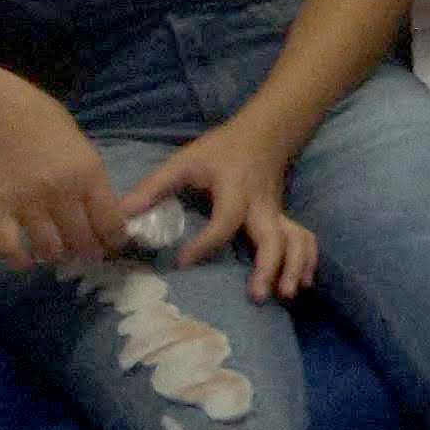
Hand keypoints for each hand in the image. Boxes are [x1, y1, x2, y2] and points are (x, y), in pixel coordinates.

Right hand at [0, 90, 136, 270]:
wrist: (1, 113)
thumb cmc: (48, 126)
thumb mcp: (86, 151)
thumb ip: (95, 184)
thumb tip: (108, 219)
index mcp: (89, 175)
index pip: (111, 224)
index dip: (115, 241)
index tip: (112, 243)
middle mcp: (61, 193)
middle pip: (82, 242)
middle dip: (89, 253)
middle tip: (85, 251)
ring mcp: (28, 203)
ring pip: (50, 250)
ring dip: (57, 257)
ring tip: (59, 253)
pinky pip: (9, 248)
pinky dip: (19, 260)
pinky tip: (26, 259)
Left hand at [156, 129, 315, 301]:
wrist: (263, 134)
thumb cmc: (220, 150)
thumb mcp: (184, 161)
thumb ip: (154, 186)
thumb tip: (122, 215)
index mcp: (235, 191)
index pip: (224, 222)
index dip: (205, 243)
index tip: (183, 262)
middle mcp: (261, 206)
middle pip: (274, 238)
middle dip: (269, 267)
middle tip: (258, 296)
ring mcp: (277, 213)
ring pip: (297, 240)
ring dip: (294, 267)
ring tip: (285, 294)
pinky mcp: (283, 218)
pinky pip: (303, 239)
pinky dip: (307, 260)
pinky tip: (302, 283)